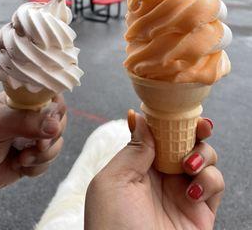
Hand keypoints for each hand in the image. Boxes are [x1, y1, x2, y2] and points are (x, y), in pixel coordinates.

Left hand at [0, 92, 65, 191]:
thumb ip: (25, 122)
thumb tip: (55, 126)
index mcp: (22, 102)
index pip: (51, 96)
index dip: (56, 109)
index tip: (51, 123)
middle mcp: (30, 118)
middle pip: (59, 121)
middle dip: (51, 137)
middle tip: (37, 145)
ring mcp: (32, 138)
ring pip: (56, 144)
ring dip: (43, 155)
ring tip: (22, 159)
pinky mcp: (32, 158)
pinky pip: (48, 162)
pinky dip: (37, 167)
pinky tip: (19, 166)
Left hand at [85, 112, 223, 229]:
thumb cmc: (111, 225)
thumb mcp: (112, 181)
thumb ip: (132, 150)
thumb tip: (140, 118)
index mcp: (138, 166)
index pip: (158, 135)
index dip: (168, 120)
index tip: (175, 109)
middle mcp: (162, 176)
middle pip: (184, 142)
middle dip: (195, 129)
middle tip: (201, 125)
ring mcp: (182, 193)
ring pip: (204, 158)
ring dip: (202, 154)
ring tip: (188, 166)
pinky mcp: (201, 212)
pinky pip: (215, 184)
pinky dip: (209, 180)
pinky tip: (192, 192)